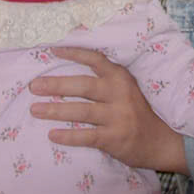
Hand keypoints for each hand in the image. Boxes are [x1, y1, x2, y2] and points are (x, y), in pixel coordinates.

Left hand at [29, 47, 187, 171]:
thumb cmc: (136, 113)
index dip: (73, 53)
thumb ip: (105, 80)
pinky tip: (52, 135)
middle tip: (34, 86)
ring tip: (35, 109)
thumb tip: (69, 74)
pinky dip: (68, 136)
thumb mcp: (126, 90)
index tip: (51, 50)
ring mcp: (117, 116)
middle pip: (83, 86)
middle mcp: (120, 93)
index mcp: (121, 77)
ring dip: (55, 110)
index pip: (95, 59)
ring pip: (81, 111)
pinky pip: (86, 136)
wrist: (160, 142)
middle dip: (56, 85)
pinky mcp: (114, 137)